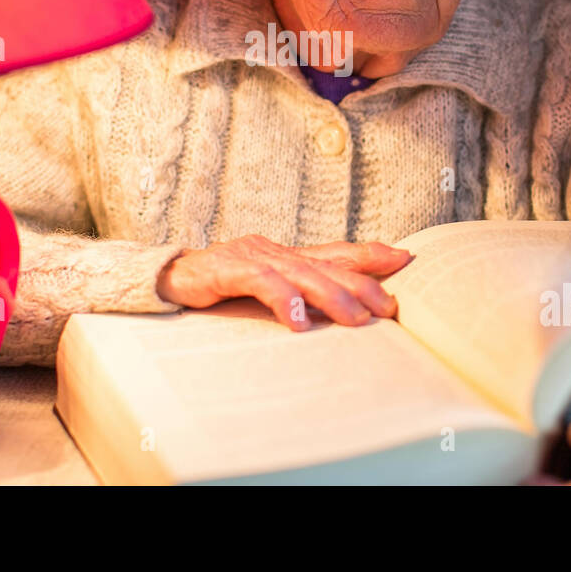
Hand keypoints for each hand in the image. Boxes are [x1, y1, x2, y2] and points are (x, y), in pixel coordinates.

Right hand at [155, 235, 412, 329]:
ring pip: (299, 273)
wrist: (163, 279)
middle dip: (361, 284)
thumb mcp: (264, 291)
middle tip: (389, 308)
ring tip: (356, 319)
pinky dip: (282, 299)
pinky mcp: (225, 270)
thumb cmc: (217, 289)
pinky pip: (260, 283)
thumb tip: (344, 311)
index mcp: (285, 255)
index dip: (370, 255)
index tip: (406, 260)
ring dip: (331, 296)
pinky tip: (298, 321)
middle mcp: (273, 250)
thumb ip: (299, 294)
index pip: (335, 252)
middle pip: (325, 265)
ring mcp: (250, 256)